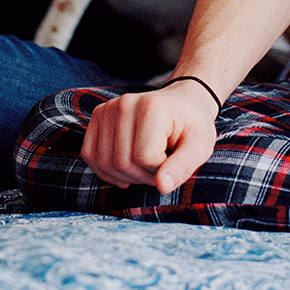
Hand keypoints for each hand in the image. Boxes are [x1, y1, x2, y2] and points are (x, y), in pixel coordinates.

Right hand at [81, 80, 218, 192]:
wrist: (182, 104)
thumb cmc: (192, 126)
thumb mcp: (200, 146)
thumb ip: (183, 166)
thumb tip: (162, 186)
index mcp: (152, 107)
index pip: (145, 158)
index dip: (160, 171)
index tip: (173, 160)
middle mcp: (125, 103)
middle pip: (122, 163)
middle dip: (143, 176)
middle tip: (160, 166)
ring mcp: (108, 108)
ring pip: (104, 163)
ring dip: (126, 175)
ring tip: (145, 164)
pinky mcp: (98, 115)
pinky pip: (89, 154)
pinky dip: (104, 170)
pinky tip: (124, 170)